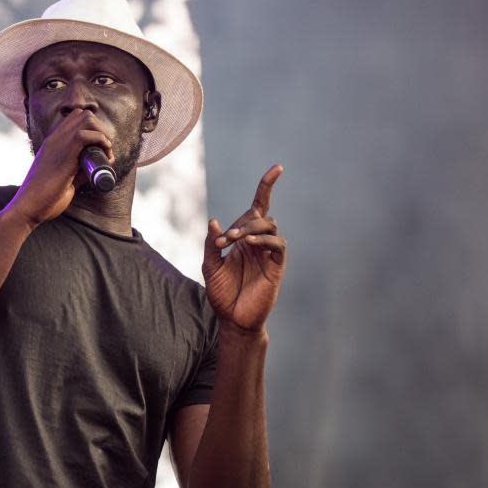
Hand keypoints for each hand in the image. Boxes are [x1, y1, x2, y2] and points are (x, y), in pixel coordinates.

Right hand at [4, 109, 113, 227]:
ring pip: (86, 119)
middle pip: (83, 114)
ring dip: (102, 132)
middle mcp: (55, 139)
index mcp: (52, 143)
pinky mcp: (64, 154)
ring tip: (107, 151)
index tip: (101, 146)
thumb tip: (96, 169)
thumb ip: (78, 172)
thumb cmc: (44, 198)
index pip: (74, 118)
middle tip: (106, 149)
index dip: (93, 128)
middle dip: (101, 128)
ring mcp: (58, 144)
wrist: (28, 207)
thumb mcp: (64, 180)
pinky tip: (105, 153)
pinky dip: (101, 140)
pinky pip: (85, 135)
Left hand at [203, 164, 286, 332]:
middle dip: (242, 222)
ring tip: (232, 241)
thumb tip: (214, 220)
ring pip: (269, 226)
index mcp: (244, 238)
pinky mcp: (276, 266)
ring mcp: (268, 253)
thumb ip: (211, 243)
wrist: (232, 319)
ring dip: (250, 229)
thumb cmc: (222, 293)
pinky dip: (264, 239)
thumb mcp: (210, 265)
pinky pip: (277, 244)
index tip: (278, 168)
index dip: (267, 186)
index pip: (259, 206)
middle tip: (223, 240)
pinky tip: (249, 244)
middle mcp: (258, 242)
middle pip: (261, 216)